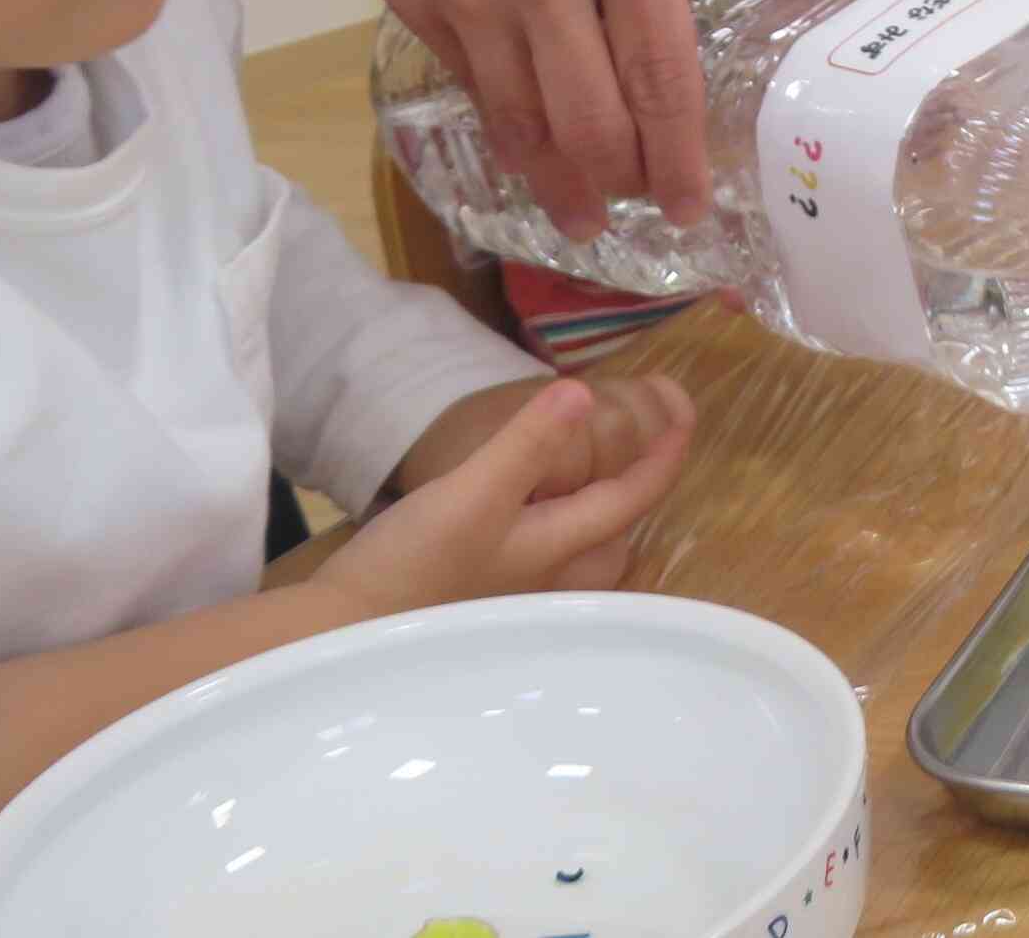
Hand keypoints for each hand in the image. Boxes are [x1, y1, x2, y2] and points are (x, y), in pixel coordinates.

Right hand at [312, 0, 861, 236]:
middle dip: (627, 183)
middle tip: (651, 206)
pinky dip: (511, 134)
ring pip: (523, 125)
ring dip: (563, 182)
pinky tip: (538, 149)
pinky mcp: (418, 0)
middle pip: (590, 120)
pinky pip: (474, 92)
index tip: (694, 205)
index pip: (660, 74)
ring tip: (591, 211)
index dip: (679, 155)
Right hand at [313, 377, 693, 617]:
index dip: (667, 452)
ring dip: (598, 512)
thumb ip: (529, 444)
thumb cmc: (413, 564)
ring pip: (583, 551)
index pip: (634, 497)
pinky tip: (528, 511)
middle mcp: (552, 581)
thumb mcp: (473, 491)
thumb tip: (586, 394)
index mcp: (560, 551)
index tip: (687, 411)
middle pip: (618, 534)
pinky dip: (555, 526)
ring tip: (594, 472)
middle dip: (639, 490)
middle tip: (645, 442)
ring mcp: (517, 596)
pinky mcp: (483, 600)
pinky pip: (544, 558)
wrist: (341, 635)